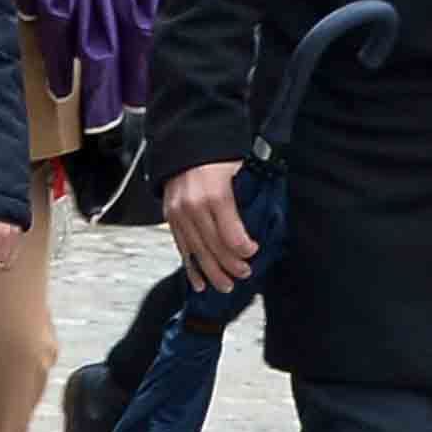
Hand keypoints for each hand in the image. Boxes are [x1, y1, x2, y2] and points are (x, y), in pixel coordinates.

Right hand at [162, 160, 257, 293]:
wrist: (186, 144)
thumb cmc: (219, 157)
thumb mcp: (241, 170)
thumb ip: (248, 197)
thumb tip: (262, 223)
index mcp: (215, 195)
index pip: (230, 233)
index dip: (243, 248)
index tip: (254, 253)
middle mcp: (193, 207)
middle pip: (213, 246)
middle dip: (230, 265)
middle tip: (244, 275)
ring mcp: (179, 214)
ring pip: (197, 251)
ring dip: (212, 272)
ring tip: (225, 286)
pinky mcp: (170, 219)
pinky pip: (181, 248)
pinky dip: (191, 267)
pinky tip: (199, 283)